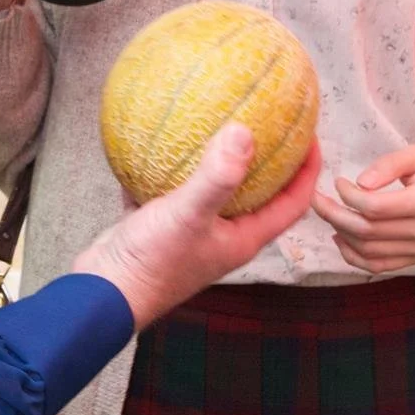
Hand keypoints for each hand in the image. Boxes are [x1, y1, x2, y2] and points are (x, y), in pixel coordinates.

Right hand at [73, 125, 321, 327]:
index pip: (292, 203)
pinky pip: (172, 187)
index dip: (307, 171)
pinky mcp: (160, 224)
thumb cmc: (153, 262)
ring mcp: (191, 230)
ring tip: (221, 123)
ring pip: (215, 190)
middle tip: (270, 122)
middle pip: (259, 194)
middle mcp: (222, 235)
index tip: (310, 134)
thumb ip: (216, 177)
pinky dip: (172, 165)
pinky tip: (162, 137)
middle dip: (269, 160)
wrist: (104, 292)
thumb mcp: (188, 214)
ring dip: (220, 160)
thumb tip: (244, 131)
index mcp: (242, 238)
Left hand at [311, 143, 414, 274]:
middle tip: (317, 199)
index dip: (349, 196)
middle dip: (334, 215)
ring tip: (328, 214)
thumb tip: (360, 183)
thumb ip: (389, 165)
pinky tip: (340, 238)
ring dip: (341, 233)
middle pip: (368, 231)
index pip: (376, 208)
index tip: (338, 182)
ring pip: (369, 251)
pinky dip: (354, 257)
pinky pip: (379, 266)